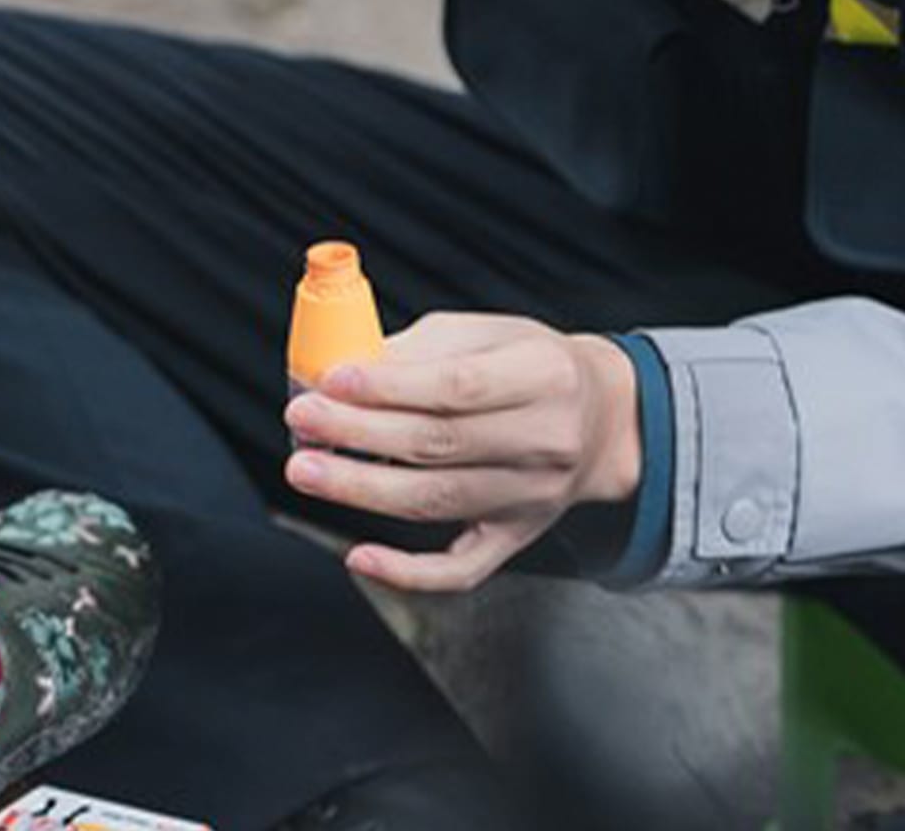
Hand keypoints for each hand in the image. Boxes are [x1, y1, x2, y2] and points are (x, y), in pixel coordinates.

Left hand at [284, 311, 640, 593]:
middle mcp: (545, 440)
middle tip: (301, 420)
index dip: (389, 386)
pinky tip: (359, 556)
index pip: (457, 386)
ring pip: (437, 502)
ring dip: (362, 489)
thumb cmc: (534, 366)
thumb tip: (345, 370)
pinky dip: (408, 571)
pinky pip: (461, 568)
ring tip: (306, 469)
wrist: (603, 422)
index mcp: (544, 375)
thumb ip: (424, 348)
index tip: (331, 379)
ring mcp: (532, 497)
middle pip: (439, 445)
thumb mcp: (492, 333)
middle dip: (359, 433)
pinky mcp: (516, 537)